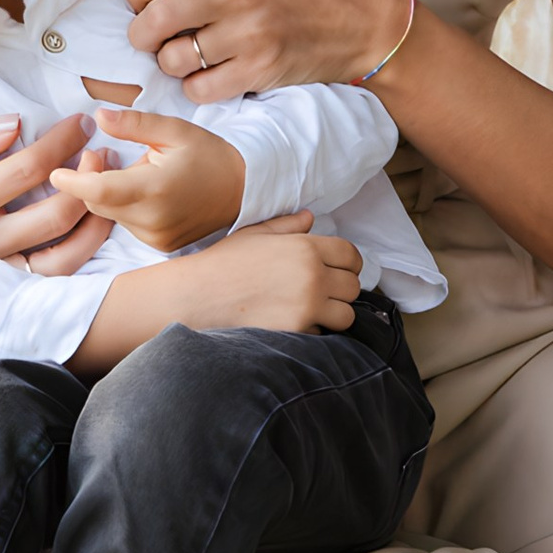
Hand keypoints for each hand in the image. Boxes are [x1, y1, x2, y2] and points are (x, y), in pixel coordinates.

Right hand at [0, 113, 108, 270]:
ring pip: (62, 254)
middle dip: (86, 177)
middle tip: (100, 152)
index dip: (61, 143)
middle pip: (53, 212)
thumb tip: (13, 124)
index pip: (27, 169)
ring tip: (105, 187)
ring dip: (93, 218)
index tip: (81, 123)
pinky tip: (95, 224)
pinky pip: (53, 278)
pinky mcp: (4, 290)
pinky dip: (81, 253)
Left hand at [74, 107, 247, 251]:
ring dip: (106, 193)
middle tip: (99, 153)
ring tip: (127, 169)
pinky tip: (138, 189)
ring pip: (109, 215)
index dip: (73, 181)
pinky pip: (125, 225)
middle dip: (89, 179)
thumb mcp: (174, 130)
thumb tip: (99, 116)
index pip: (99, 190)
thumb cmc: (210, 155)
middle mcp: (153, 220)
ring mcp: (156, 237)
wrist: (245, 190)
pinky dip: (122, 207)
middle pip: (98, 203)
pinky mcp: (159, 245)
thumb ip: (134, 123)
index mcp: (155, 188)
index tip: (55, 172)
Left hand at [124, 0, 408, 98]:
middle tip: (147, 31)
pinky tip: (203, 73)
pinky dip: (193, 86)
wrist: (362, 23)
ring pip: (176, 59)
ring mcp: (250, 39)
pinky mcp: (260, 72)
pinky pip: (202, 89)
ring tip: (177, 52)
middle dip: (140, 30)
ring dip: (166, 60)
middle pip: (159, 17)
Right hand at [170, 215, 362, 334]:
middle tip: (322, 292)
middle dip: (341, 290)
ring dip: (333, 314)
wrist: (199, 296)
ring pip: (346, 315)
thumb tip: (310, 218)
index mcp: (305, 247)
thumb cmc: (224, 263)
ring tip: (312, 310)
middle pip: (353, 286)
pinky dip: (313, 331)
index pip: (351, 255)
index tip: (339, 270)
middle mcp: (312, 275)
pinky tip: (292, 323)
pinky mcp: (297, 330)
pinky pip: (322, 334)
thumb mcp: (255, 234)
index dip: (349, 264)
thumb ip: (287, 226)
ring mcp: (307, 305)